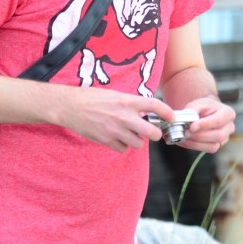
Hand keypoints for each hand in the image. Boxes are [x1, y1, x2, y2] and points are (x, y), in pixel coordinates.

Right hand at [59, 89, 175, 152]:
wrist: (70, 106)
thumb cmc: (92, 98)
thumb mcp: (115, 94)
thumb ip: (131, 103)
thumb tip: (147, 111)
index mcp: (127, 101)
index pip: (155, 106)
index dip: (167, 112)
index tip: (171, 116)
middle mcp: (124, 116)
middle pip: (152, 132)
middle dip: (155, 134)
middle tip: (152, 131)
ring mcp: (115, 130)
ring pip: (138, 144)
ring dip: (137, 140)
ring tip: (130, 133)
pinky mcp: (106, 140)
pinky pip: (123, 149)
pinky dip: (122, 145)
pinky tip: (117, 138)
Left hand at [177, 95, 235, 152]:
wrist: (206, 113)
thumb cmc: (204, 108)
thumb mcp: (198, 104)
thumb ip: (193, 110)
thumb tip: (186, 118)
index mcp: (228, 113)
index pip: (218, 121)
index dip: (204, 125)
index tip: (192, 126)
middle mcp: (229, 127)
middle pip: (218, 136)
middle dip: (199, 135)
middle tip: (185, 132)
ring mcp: (225, 138)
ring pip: (213, 146)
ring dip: (196, 143)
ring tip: (184, 137)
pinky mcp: (217, 146)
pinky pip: (207, 150)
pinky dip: (195, 146)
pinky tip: (186, 140)